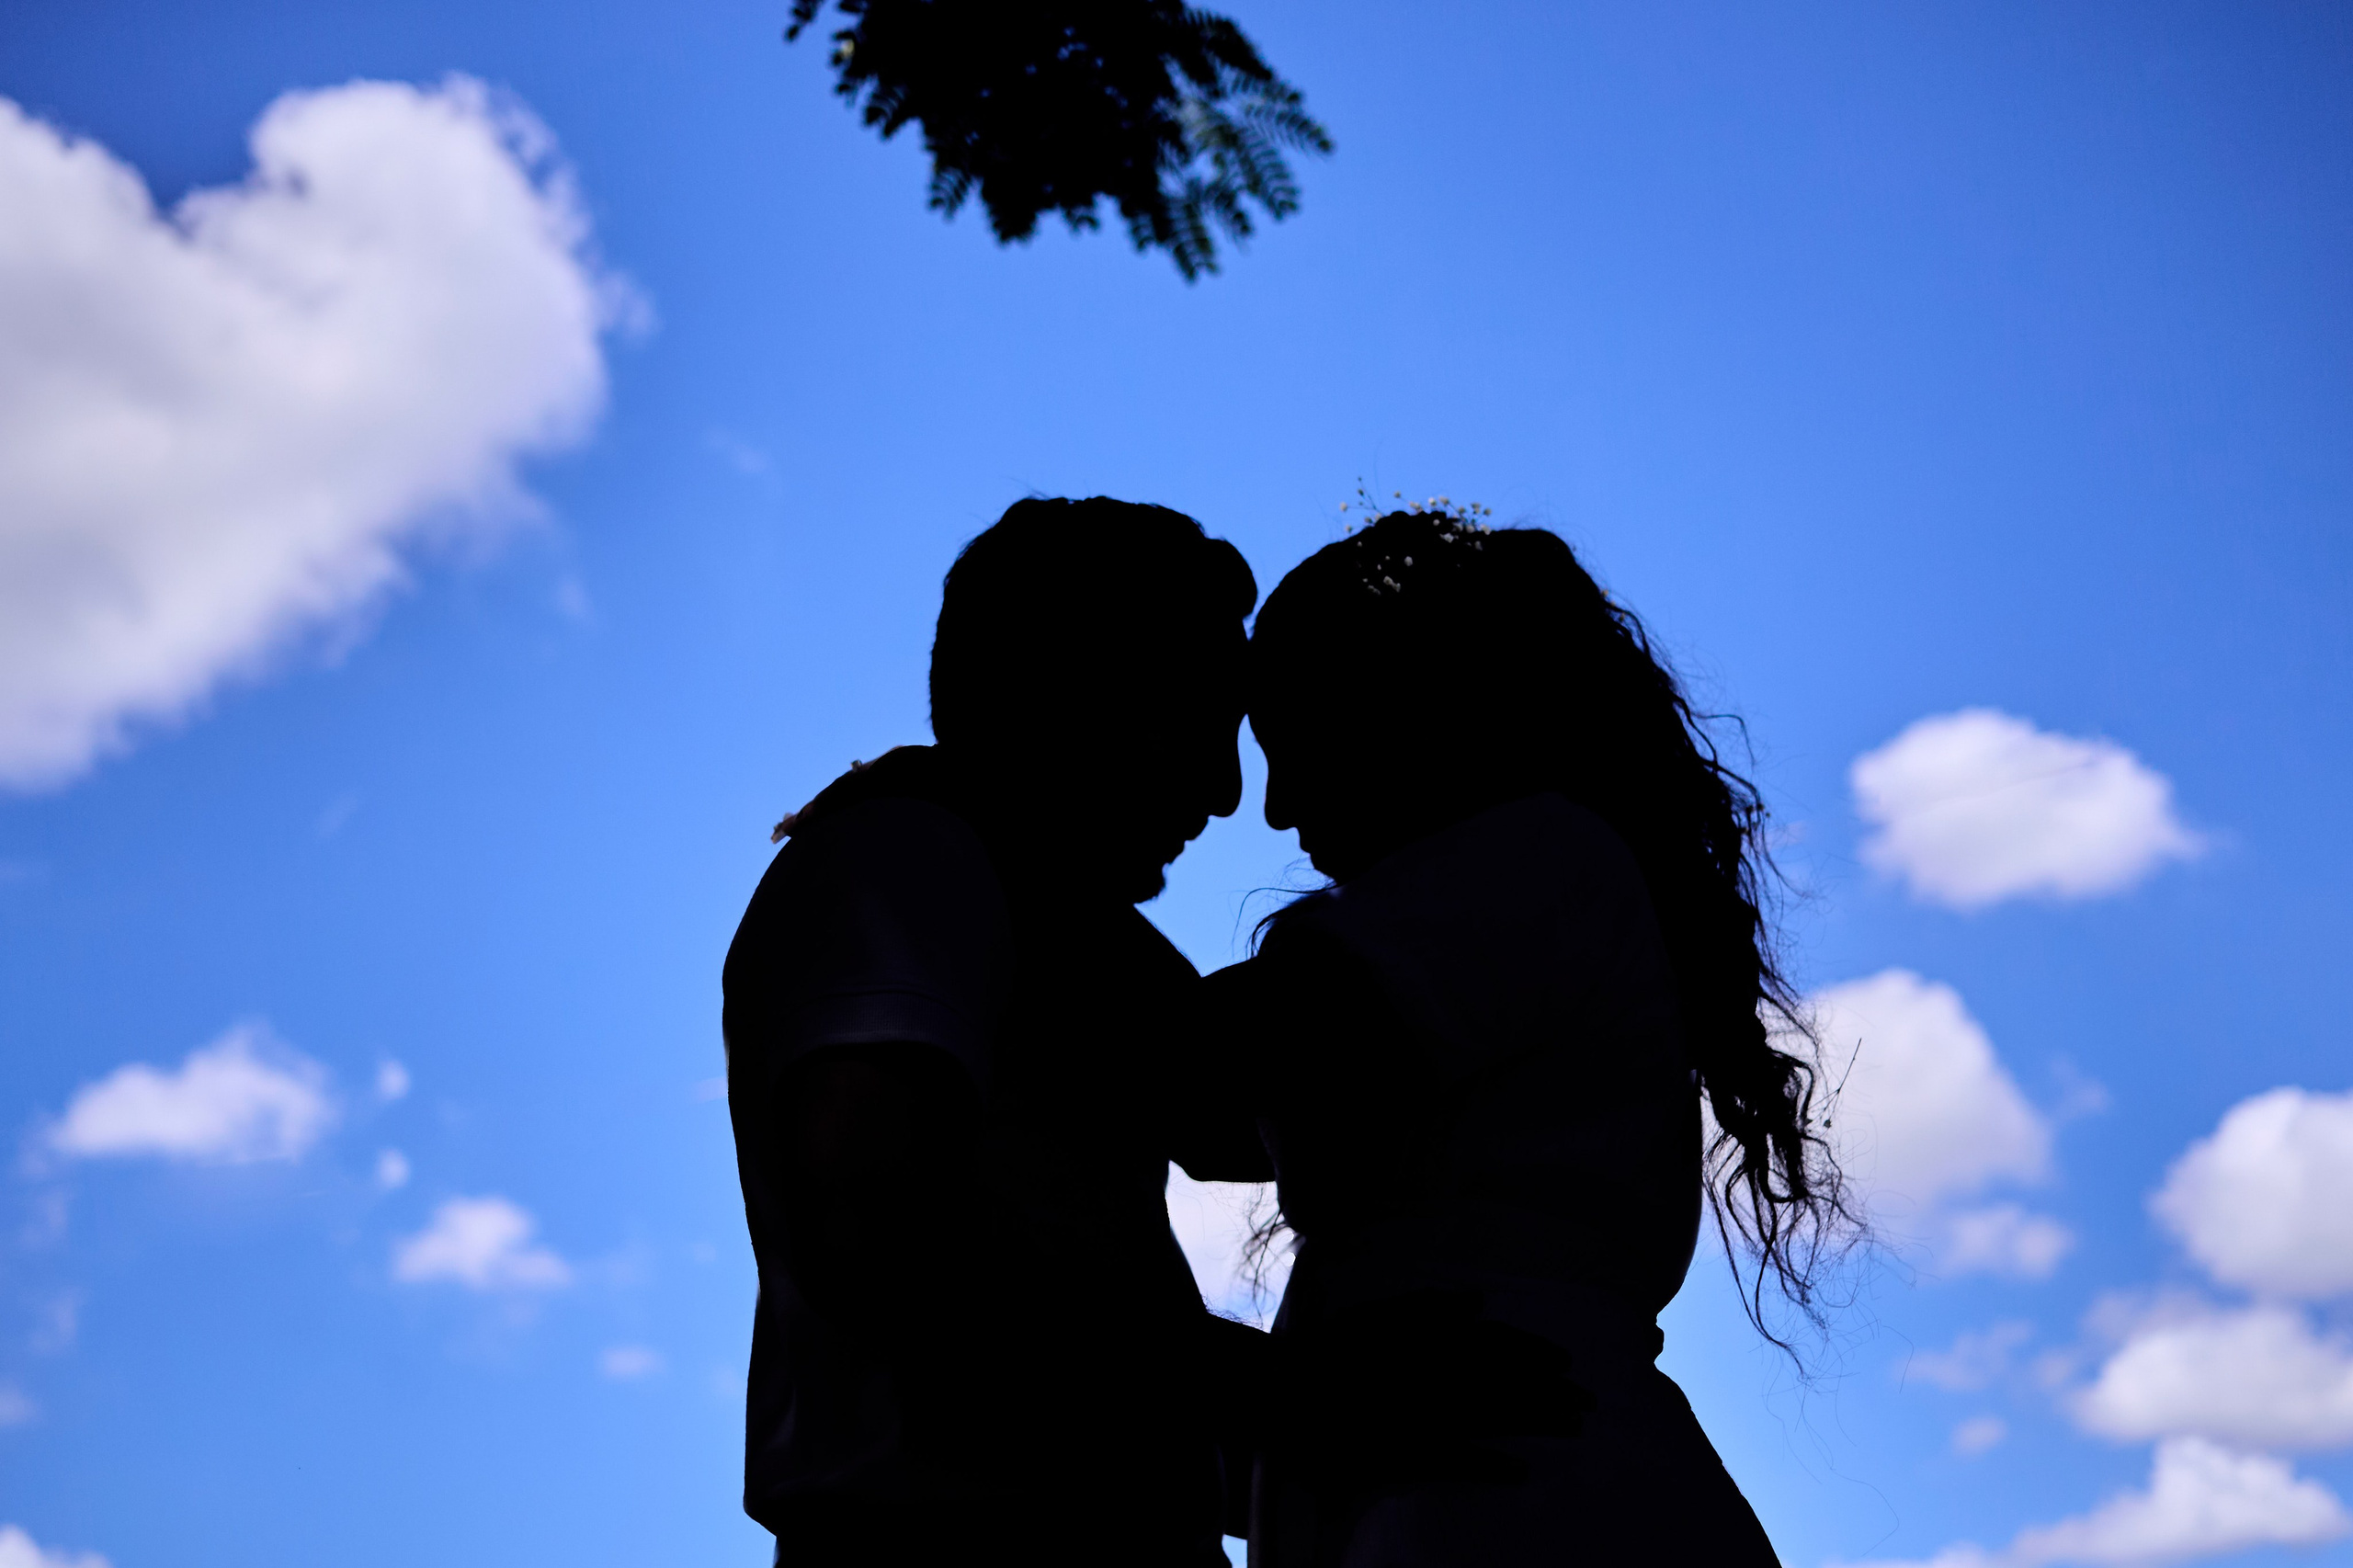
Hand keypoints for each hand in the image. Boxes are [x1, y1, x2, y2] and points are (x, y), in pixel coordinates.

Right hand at [1272, 1289, 1595, 1493]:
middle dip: (1552, 1388)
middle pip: (1504, 1378)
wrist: (1281, 1391)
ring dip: (1535, 1419)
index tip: (1567, 1362)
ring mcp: (1417, 1409)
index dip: (1534, 1350)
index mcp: (1426, 1337)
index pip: (1493, 1342)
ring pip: (1489, 1413)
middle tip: (1591, 1401)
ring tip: (1575, 1428)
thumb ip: (1428, 1306)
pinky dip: (1489, 1464)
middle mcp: (1430, 1369)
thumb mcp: (1377, 1315)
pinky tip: (1521, 1472)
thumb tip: (1478, 1298)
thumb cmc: (1330, 1351)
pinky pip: (1454, 1458)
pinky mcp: (1401, 1447)